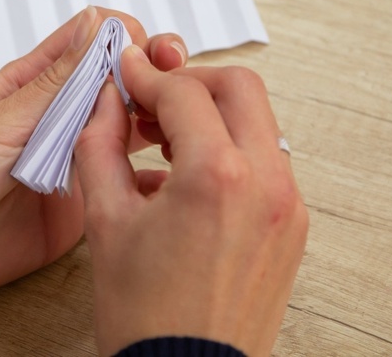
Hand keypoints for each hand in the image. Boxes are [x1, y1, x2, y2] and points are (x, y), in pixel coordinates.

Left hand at [0, 6, 187, 307]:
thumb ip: (54, 84)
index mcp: (32, 86)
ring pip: (126, 131)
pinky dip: (148, 179)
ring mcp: (71, 162)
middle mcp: (57, 120)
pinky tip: (173, 175)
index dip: (125, 38)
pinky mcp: (78, 207)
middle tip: (174, 84)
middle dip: (151, 76)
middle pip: (117, 85)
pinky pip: (120, 186)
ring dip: (156, 121)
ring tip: (183, 124)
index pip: (89, 43)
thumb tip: (98, 24)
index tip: (147, 49)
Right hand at [74, 46, 308, 355]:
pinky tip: (187, 175)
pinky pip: (265, 162)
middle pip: (239, 87)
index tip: (127, 75)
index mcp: (217, 178)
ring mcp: (287, 206)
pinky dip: (229, 150)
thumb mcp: (105, 220)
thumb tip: (105, 103)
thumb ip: (100, 145)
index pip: (184, 91)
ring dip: (212, 115)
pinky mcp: (291, 227)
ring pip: (258, 122)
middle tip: (152, 99)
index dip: (146, 76)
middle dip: (190, 82)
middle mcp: (266, 185)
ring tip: (165, 141)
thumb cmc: (147, 316)